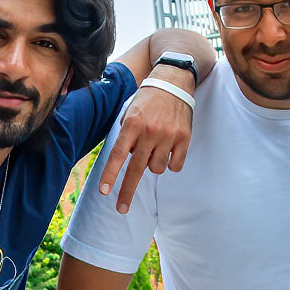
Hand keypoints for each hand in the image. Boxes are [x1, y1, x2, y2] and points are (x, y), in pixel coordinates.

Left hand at [96, 74, 194, 212]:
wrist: (174, 81)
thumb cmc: (148, 98)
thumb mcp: (130, 111)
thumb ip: (126, 135)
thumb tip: (124, 159)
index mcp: (133, 124)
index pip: (118, 154)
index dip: (110, 175)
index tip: (104, 192)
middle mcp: (150, 131)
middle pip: (136, 169)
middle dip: (127, 191)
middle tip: (120, 208)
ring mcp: (168, 136)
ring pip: (156, 168)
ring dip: (153, 163)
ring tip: (155, 146)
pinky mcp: (184, 139)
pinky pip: (175, 165)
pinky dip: (170, 162)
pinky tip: (169, 149)